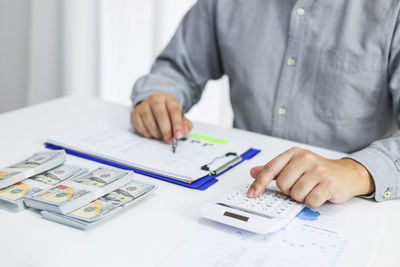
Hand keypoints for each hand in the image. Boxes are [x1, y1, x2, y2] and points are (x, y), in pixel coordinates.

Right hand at [130, 93, 192, 142]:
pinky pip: (141, 128)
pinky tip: (152, 132)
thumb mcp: (179, 117)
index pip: (174, 110)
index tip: (178, 135)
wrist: (152, 108)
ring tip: (160, 135)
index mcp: (168, 98)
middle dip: (166, 130)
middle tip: (169, 140)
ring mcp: (143, 106)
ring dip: (157, 133)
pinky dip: (148, 134)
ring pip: (150, 123)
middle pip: (161, 115)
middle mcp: (155, 99)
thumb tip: (183, 131)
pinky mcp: (135, 113)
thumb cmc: (168, 114)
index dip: (177, 124)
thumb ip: (185, 124)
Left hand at [247, 147, 374, 208]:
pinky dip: (312, 202)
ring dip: (302, 197)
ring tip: (310, 190)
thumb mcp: (294, 165)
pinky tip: (318, 195)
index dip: (259, 183)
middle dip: (289, 191)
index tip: (252, 193)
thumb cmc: (318, 170)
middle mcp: (305, 158)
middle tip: (300, 186)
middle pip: (283, 184)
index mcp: (294, 153)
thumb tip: (253, 172)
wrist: (346, 173)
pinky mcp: (329, 183)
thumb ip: (274, 169)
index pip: (271, 168)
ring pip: (296, 194)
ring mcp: (318, 170)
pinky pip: (310, 201)